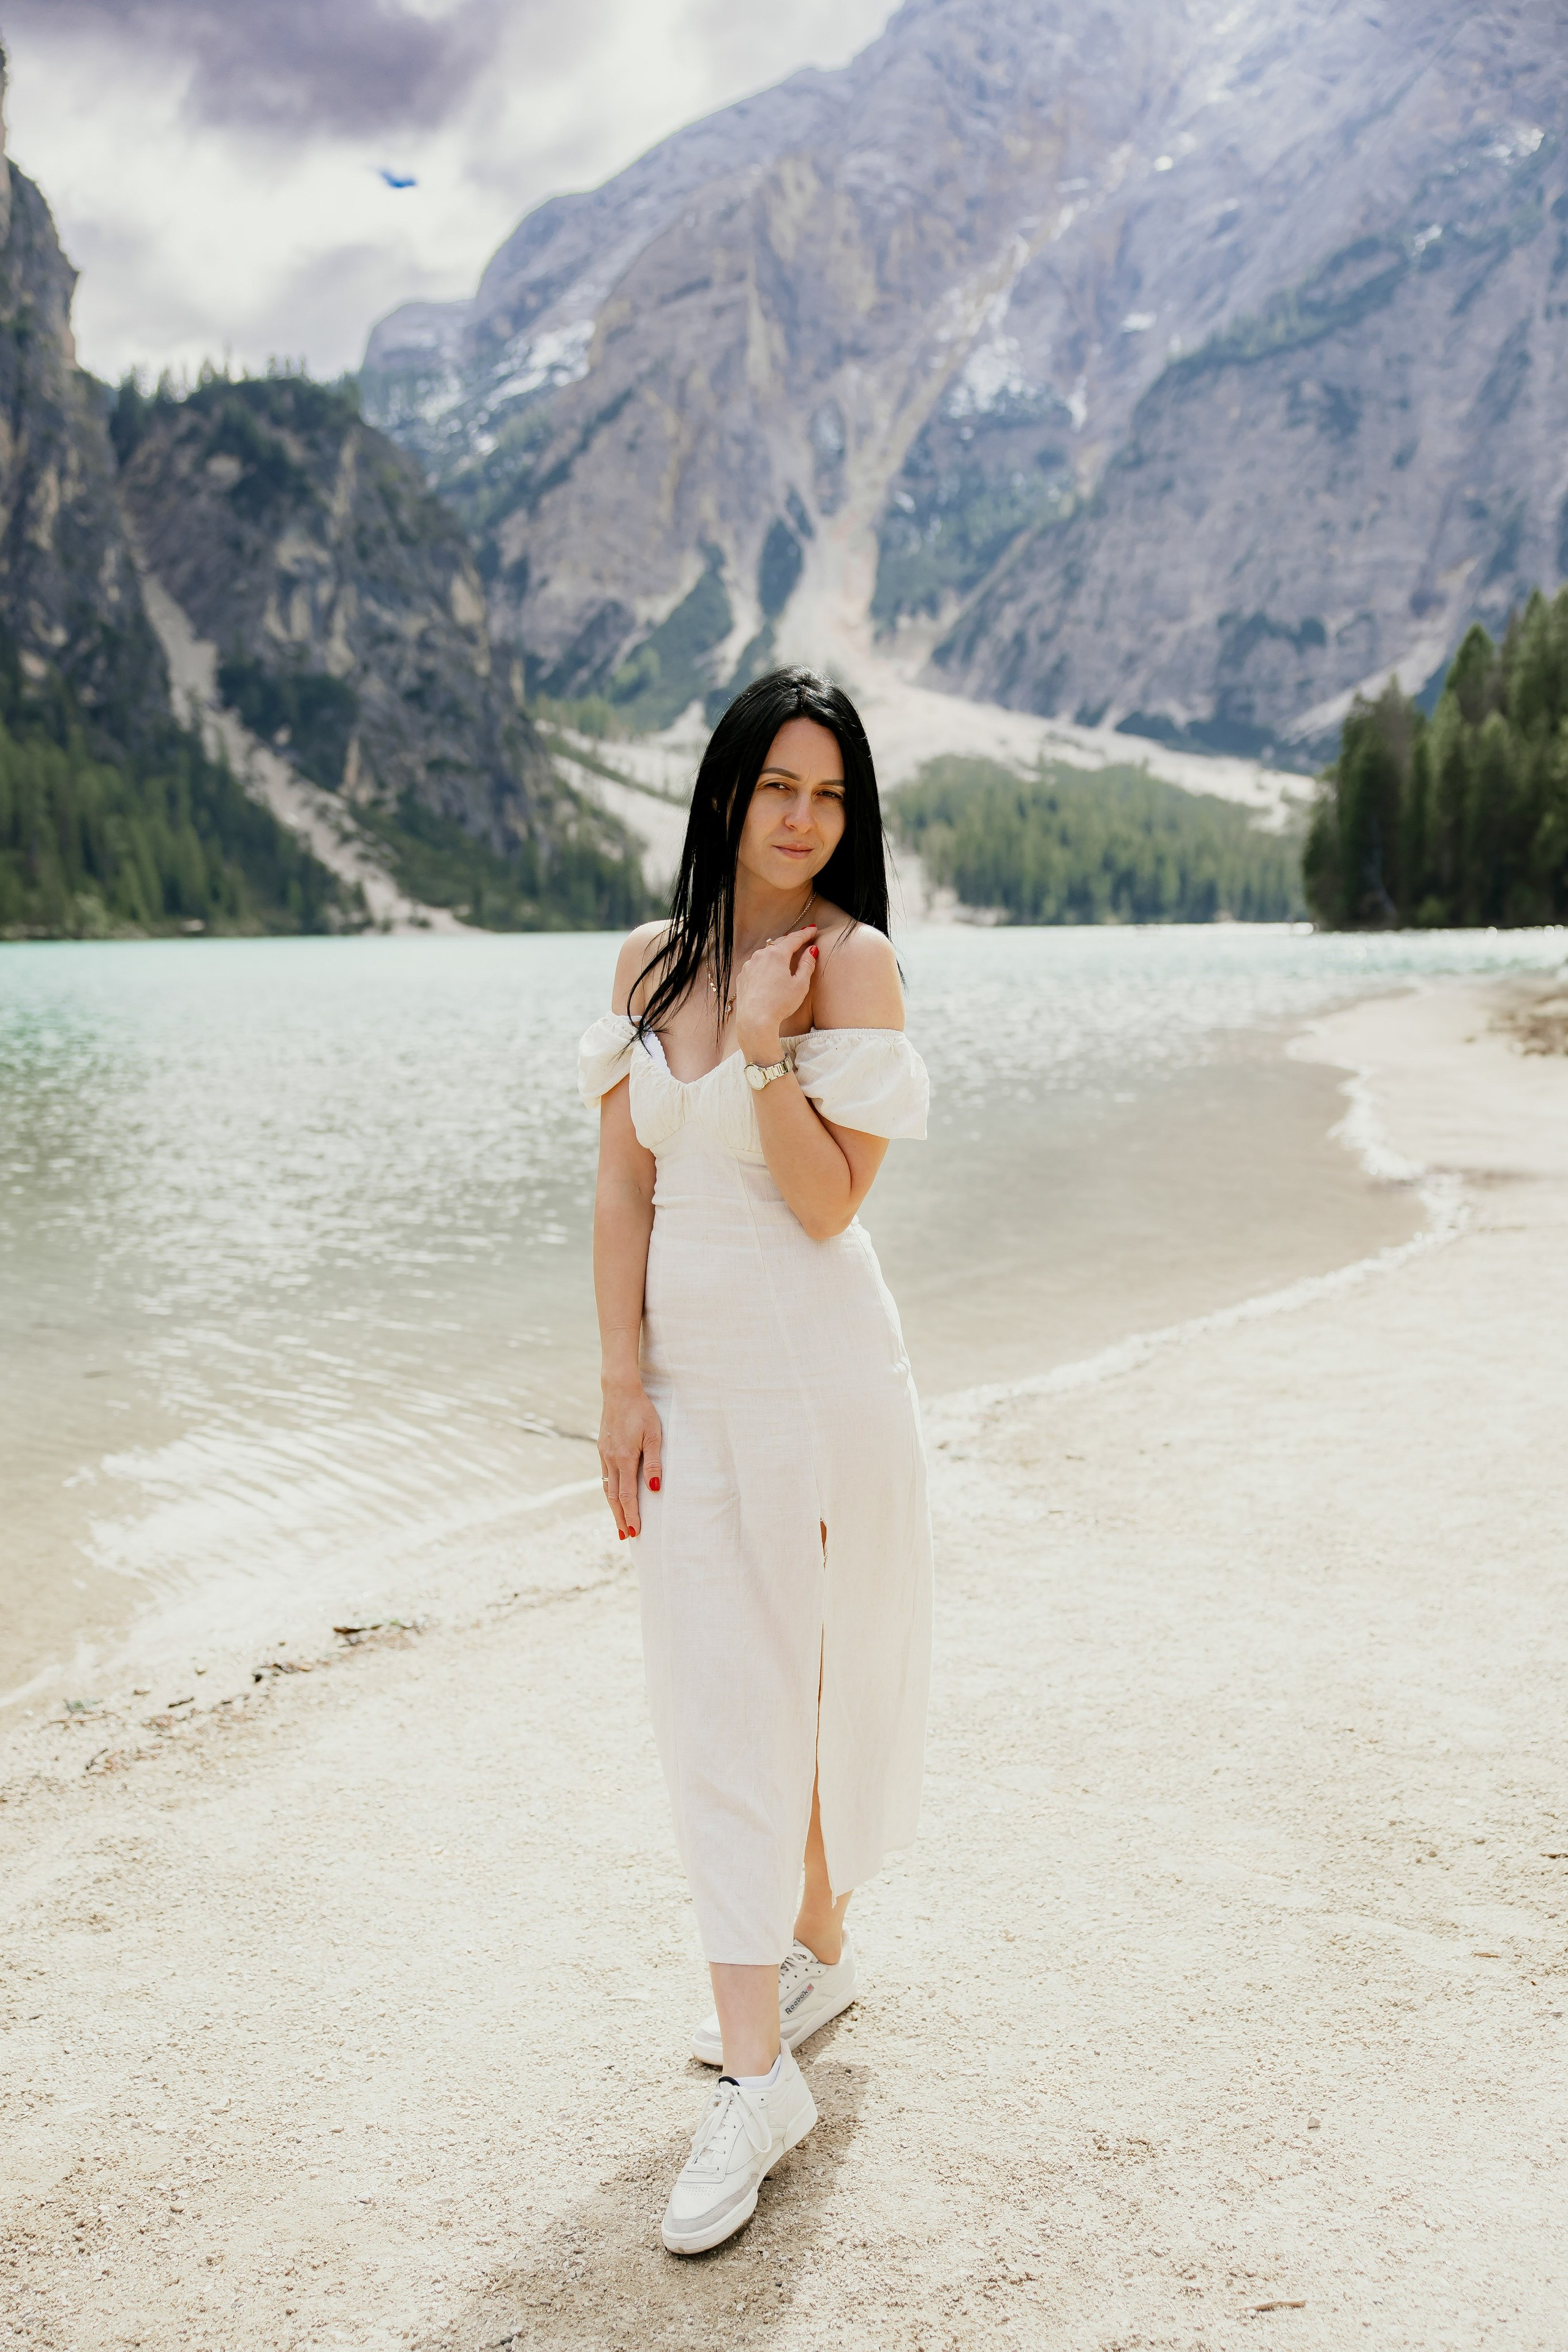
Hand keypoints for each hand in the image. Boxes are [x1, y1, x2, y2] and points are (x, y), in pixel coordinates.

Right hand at [599, 1380, 662, 1539]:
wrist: (619, 1390)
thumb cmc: (642, 1411)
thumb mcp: (654, 1435)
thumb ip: (653, 1463)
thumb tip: (655, 1490)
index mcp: (624, 1458)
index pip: (627, 1496)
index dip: (631, 1515)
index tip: (635, 1532)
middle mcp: (610, 1459)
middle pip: (614, 1497)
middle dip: (620, 1517)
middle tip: (625, 1536)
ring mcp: (604, 1454)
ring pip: (607, 1487)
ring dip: (613, 1507)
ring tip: (619, 1521)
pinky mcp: (602, 1447)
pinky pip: (605, 1475)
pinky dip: (609, 1491)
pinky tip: (613, 1495)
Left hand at [734, 926, 817, 1060]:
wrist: (754, 1020)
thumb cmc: (780, 1004)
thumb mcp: (800, 984)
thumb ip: (807, 964)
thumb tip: (812, 950)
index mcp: (777, 955)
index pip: (794, 939)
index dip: (805, 934)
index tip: (813, 929)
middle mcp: (760, 955)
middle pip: (779, 944)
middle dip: (791, 941)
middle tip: (802, 938)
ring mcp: (749, 965)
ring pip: (766, 953)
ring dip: (777, 952)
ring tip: (785, 953)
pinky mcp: (743, 976)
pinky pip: (756, 965)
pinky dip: (765, 964)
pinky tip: (769, 970)